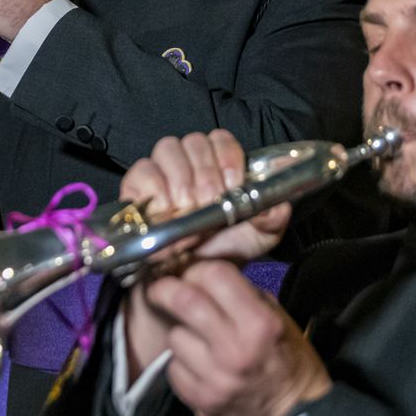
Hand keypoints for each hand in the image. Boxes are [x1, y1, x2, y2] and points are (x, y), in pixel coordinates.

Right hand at [121, 130, 289, 264]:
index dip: (228, 158)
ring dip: (182, 180)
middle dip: (206, 173)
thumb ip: (272, 218)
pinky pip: (143, 170)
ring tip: (188, 208)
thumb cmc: (223, 248)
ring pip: (168, 149)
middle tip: (210, 202)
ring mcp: (160, 170)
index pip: (221, 139)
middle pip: (194, 141)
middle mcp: (189, 160)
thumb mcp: (258, 237)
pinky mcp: (135, 186)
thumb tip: (280, 204)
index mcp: (219, 163)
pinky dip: (156, 189)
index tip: (233, 186)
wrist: (192, 276)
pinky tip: (167, 210)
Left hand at [144, 259, 330, 415]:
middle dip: (165, 289)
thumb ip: (244, 296)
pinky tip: (200, 366)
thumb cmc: (289, 363)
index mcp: (260, 325)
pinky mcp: (201, 402)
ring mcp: (215, 378)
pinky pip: (175, 369)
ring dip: (181, 332)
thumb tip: (206, 275)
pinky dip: (182, 364)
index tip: (192, 273)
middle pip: (183, 301)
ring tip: (198, 340)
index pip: (215, 276)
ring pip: (174, 337)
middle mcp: (235, 350)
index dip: (198, 269)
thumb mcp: (280, 320)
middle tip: (161, 289)